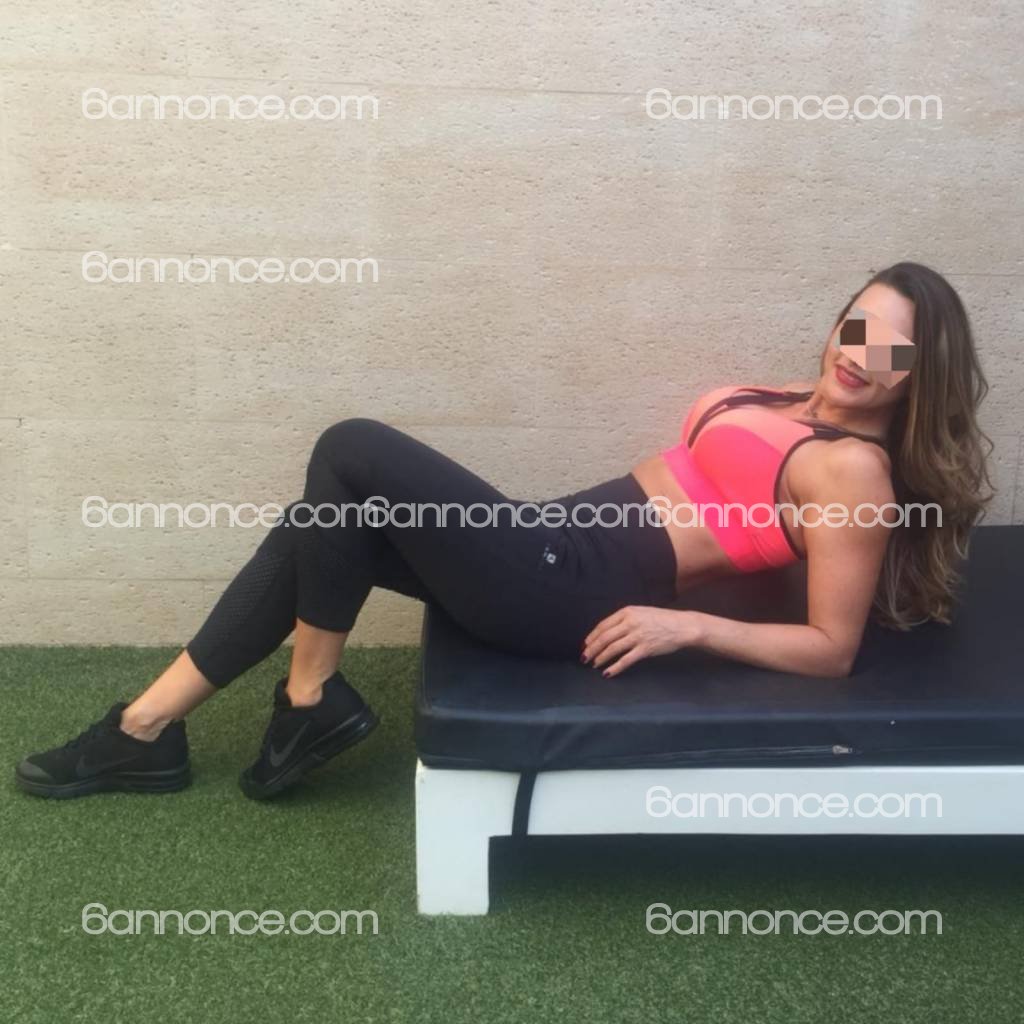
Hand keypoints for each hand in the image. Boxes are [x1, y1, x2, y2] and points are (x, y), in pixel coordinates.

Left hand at [581, 606, 702, 677]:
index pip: (603, 626)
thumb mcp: (640, 613)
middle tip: (584, 657)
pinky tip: (608, 673)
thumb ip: (624, 620)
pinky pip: (626, 660)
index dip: (591, 637)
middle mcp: (630, 623)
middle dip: (592, 649)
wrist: (682, 626)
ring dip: (600, 658)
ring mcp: (638, 636)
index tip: (585, 645)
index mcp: (627, 612)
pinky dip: (614, 668)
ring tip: (594, 665)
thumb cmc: (661, 620)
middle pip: (604, 638)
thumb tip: (606, 633)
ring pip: (612, 649)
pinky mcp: (645, 649)